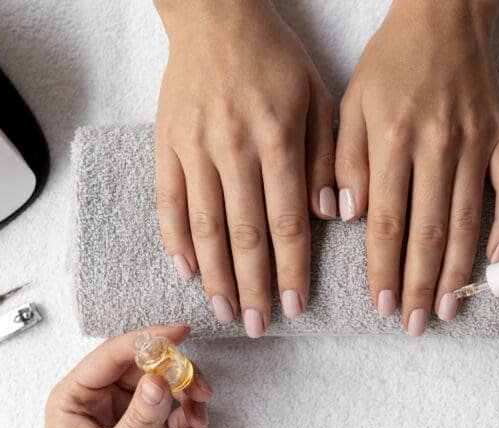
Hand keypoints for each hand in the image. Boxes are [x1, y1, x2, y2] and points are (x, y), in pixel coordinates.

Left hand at [10, 325, 210, 427]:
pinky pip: (180, 416)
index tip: (179, 335)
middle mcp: (105, 405)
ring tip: (196, 418)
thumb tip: (160, 379)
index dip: (148, 340)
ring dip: (190, 399)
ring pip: (169, 389)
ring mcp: (131, 422)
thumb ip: (138, 420)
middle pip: (148, 367)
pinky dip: (192, 422)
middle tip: (197, 386)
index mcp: (77, 400)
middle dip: (178, 373)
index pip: (114, 355)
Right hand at [155, 0, 334, 336]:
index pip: (286, 222)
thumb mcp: (318, 99)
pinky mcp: (166, 145)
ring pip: (205, 226)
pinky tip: (185, 270)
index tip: (296, 307)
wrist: (216, 17)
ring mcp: (193, 149)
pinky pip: (168, 201)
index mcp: (276, 140)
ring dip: (215, 276)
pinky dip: (175, 239)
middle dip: (254, 287)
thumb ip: (329, 157)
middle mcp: (233, 150)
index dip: (292, 270)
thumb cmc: (275, 59)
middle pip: (244, 235)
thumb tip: (333, 214)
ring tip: (225, 312)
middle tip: (260, 326)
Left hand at [336, 0, 498, 334]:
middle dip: (419, 286)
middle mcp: (438, 149)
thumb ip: (345, 160)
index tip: (381, 306)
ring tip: (449, 309)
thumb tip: (348, 216)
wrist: (444, 17)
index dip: (383, 270)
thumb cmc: (390, 63)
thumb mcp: (351, 103)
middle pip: (428, 233)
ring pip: (467, 222)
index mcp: (394, 142)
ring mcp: (476, 146)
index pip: (386, 223)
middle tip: (415, 324)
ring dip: (457, 271)